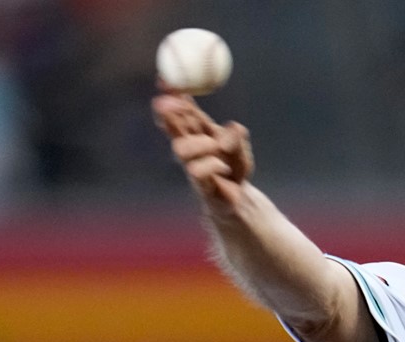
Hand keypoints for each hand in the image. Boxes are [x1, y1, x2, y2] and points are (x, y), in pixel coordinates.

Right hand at [152, 93, 254, 214]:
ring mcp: (192, 165)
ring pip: (181, 149)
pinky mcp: (199, 184)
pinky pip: (197, 171)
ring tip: (216, 147)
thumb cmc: (235, 168)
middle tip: (168, 102)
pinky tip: (223, 167)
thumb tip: (233, 127)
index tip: (163, 79)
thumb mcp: (241, 148)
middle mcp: (190, 147)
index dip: (171, 95)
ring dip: (198, 143)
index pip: (181, 110)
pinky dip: (212, 165)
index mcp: (198, 132)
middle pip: (172, 127)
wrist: (239, 199)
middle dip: (169, 113)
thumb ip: (238, 138)